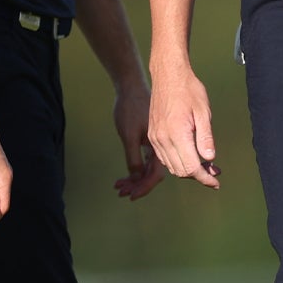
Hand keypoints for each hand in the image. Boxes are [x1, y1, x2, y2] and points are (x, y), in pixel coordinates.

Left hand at [112, 80, 164, 199]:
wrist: (133, 86)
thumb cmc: (131, 107)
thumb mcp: (128, 134)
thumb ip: (134, 157)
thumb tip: (136, 178)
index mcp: (161, 145)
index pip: (156, 174)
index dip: (144, 187)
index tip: (132, 196)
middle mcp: (163, 146)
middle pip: (153, 174)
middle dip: (138, 186)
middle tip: (121, 193)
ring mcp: (158, 142)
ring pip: (149, 167)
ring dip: (135, 179)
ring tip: (119, 186)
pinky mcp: (152, 138)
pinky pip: (146, 158)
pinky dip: (136, 168)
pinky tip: (124, 175)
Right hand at [148, 64, 219, 188]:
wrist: (167, 74)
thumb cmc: (188, 89)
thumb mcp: (203, 111)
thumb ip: (206, 137)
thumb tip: (210, 158)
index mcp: (177, 133)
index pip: (191, 167)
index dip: (205, 178)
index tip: (216, 182)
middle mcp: (162, 138)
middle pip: (181, 171)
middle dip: (198, 175)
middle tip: (214, 171)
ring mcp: (154, 137)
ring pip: (171, 166)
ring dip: (187, 170)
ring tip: (204, 164)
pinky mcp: (152, 134)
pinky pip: (163, 157)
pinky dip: (177, 162)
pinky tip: (189, 155)